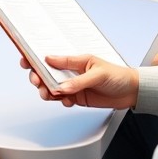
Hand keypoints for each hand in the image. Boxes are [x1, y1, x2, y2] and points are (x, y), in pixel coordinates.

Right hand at [21, 55, 139, 108]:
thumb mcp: (98, 74)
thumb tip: (61, 85)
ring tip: (51, 95)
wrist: (131, 92)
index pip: (51, 57)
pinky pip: (61, 100)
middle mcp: (70, 72)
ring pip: (51, 88)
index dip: (35, 57)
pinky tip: (67, 101)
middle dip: (38, 78)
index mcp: (74, 60)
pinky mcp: (77, 98)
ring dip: (47, 92)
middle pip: (46, 74)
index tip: (26, 60)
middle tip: (38, 83)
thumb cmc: (117, 75)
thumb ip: (78, 80)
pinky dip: (61, 101)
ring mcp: (72, 85)